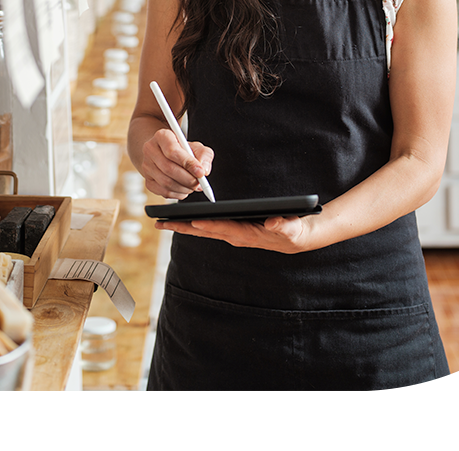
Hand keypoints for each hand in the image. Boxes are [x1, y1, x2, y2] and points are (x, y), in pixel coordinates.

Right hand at [140, 128, 213, 199]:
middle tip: (199, 183)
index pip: (172, 151)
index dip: (188, 163)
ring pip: (166, 183)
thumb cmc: (182, 149)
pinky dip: (178, 194)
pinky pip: (164, 192)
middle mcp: (150, 150)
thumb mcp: (196, 146)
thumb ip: (204, 155)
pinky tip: (184, 188)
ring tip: (193, 185)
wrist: (165, 154)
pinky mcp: (148, 181)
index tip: (201, 172)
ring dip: (184, 188)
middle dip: (188, 179)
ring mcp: (147, 167)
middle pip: (169, 168)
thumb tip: (204, 170)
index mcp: (162, 136)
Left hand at [155, 215, 315, 252]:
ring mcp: (233, 234)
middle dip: (183, 227)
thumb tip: (272, 223)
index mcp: (248, 234)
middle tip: (161, 223)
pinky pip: (209, 228)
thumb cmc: (294, 232)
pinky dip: (194, 224)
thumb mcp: (293, 228)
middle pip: (205, 231)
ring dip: (183, 227)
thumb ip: (283, 225)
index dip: (208, 225)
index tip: (192, 221)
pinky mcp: (233, 231)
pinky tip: (182, 220)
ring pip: (204, 230)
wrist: (297, 239)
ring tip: (163, 222)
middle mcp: (236, 236)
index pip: (224, 228)